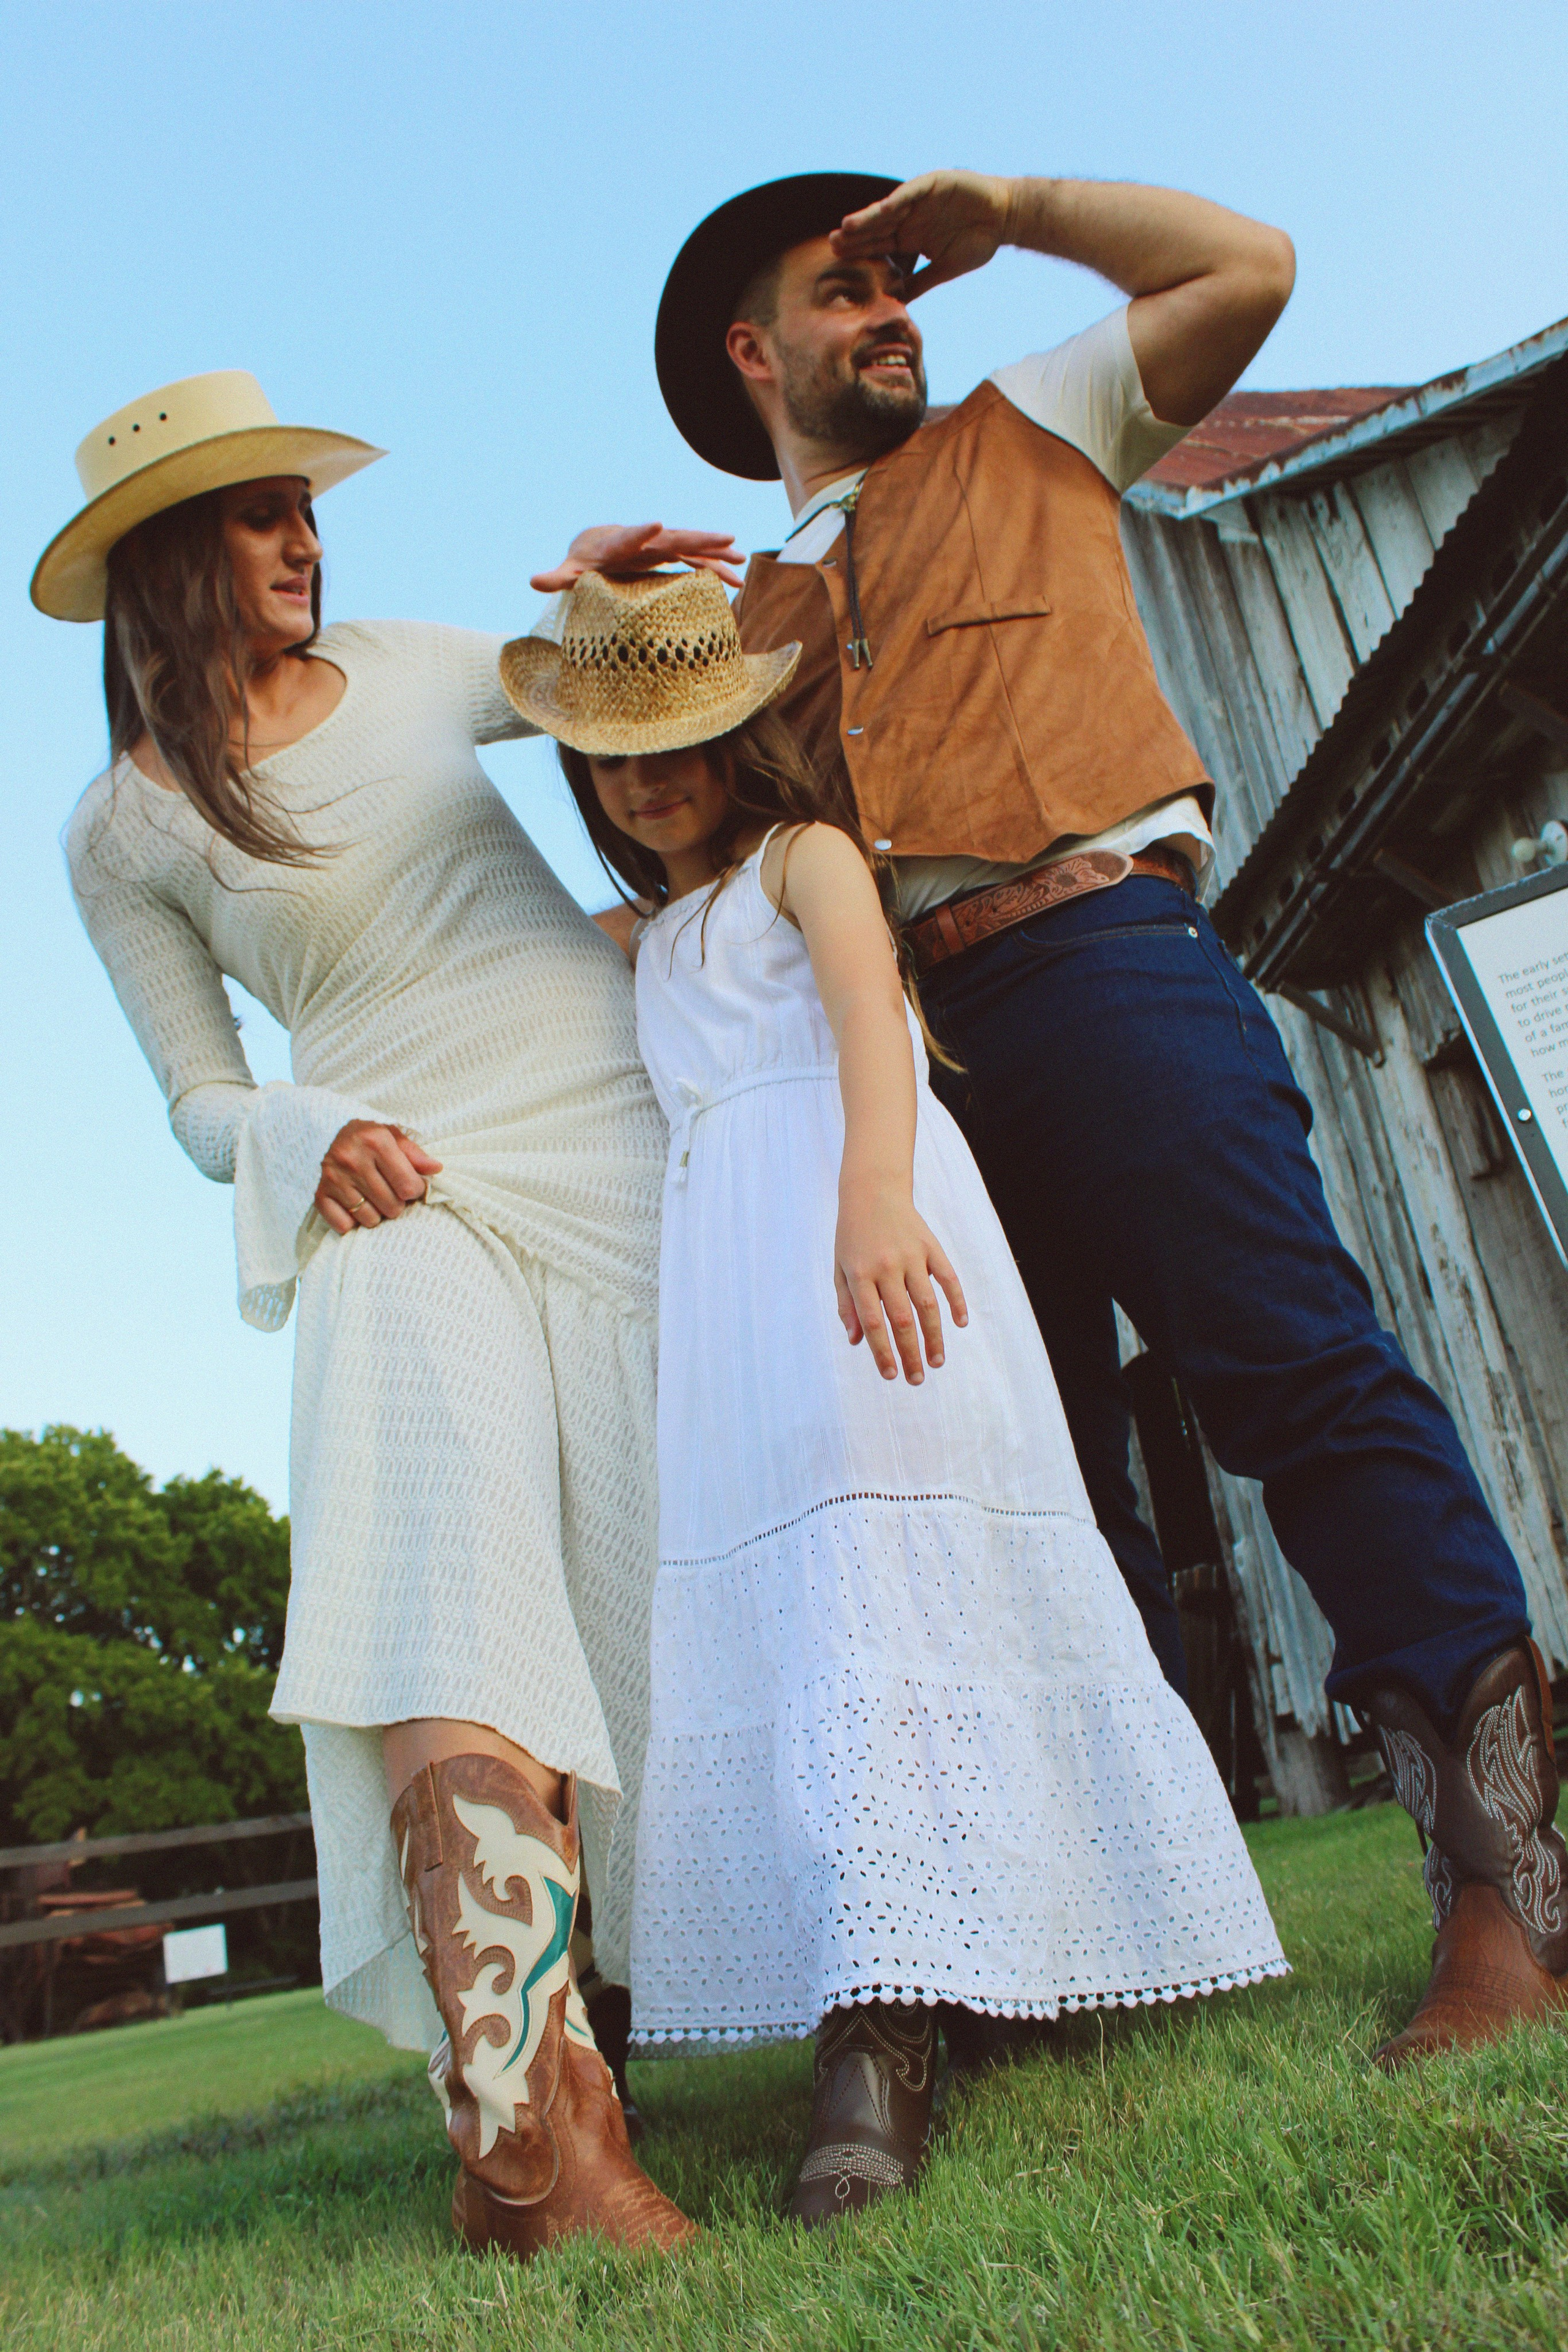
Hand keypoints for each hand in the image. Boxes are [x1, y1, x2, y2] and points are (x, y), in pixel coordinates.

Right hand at [315, 1120, 441, 1235]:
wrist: (323, 1131)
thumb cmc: (365, 1136)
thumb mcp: (391, 1135)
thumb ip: (414, 1153)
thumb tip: (436, 1169)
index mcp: (375, 1141)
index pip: (409, 1186)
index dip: (415, 1190)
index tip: (410, 1185)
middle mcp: (352, 1159)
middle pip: (392, 1207)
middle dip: (397, 1203)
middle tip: (389, 1191)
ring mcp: (334, 1179)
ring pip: (370, 1219)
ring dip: (376, 1213)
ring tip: (372, 1197)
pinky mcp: (319, 1194)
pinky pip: (345, 1225)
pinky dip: (352, 1221)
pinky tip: (354, 1204)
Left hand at [530, 523, 744, 593]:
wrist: (599, 545)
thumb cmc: (584, 561)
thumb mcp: (570, 572)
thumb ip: (556, 577)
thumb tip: (532, 581)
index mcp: (619, 544)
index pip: (630, 536)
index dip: (642, 531)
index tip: (658, 524)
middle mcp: (645, 540)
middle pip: (673, 538)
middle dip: (697, 538)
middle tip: (725, 536)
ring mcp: (661, 546)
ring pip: (691, 546)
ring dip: (716, 552)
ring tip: (741, 559)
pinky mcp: (671, 556)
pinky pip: (697, 561)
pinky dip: (716, 567)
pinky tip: (737, 578)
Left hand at [832, 170, 1015, 299]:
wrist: (1005, 218)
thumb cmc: (977, 242)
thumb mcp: (945, 269)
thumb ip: (920, 283)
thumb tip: (897, 303)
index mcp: (910, 239)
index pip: (880, 247)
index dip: (861, 253)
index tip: (840, 263)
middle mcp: (910, 219)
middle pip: (877, 229)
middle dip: (856, 237)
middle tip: (832, 245)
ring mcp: (919, 201)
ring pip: (887, 211)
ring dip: (868, 219)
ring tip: (846, 228)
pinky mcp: (931, 184)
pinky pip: (909, 193)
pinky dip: (895, 202)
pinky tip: (879, 210)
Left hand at [834, 1180, 968, 1383]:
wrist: (872, 1191)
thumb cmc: (852, 1236)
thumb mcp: (840, 1268)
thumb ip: (847, 1305)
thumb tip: (858, 1342)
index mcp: (860, 1274)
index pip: (873, 1322)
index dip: (882, 1352)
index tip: (891, 1375)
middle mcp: (887, 1266)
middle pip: (902, 1319)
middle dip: (910, 1353)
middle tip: (916, 1379)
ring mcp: (912, 1256)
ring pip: (928, 1304)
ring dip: (934, 1336)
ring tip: (937, 1361)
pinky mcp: (931, 1246)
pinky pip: (948, 1278)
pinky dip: (957, 1301)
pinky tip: (960, 1324)